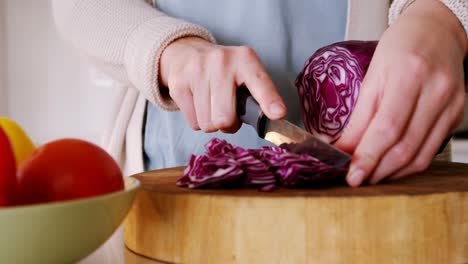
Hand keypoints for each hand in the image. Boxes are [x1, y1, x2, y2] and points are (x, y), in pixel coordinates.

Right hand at [159, 37, 286, 132]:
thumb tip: (275, 119)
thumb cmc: (224, 71)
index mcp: (245, 59)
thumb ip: (259, 95)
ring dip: (212, 123)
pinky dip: (198, 120)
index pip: (260, 83)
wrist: (186, 53)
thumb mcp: (245, 73)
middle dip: (228, 124)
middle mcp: (220, 62)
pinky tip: (199, 103)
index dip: (269, 101)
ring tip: (213, 105)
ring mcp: (196, 72)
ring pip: (208, 124)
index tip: (278, 113)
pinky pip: (193, 123)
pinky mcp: (178, 84)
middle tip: (229, 113)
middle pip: (225, 118)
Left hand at [335, 0, 467, 185]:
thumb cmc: (400, 48)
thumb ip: (359, 116)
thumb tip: (343, 149)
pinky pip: (431, 150)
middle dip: (377, 170)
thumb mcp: (373, 75)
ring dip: (392, 173)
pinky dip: (408, 164)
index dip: (368, 157)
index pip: (388, 129)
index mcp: (410, 76)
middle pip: (405, 147)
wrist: (436, 32)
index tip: (351, 176)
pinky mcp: (456, 115)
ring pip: (421, 155)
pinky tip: (391, 166)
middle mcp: (436, 93)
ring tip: (370, 176)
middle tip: (356, 180)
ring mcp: (451, 106)